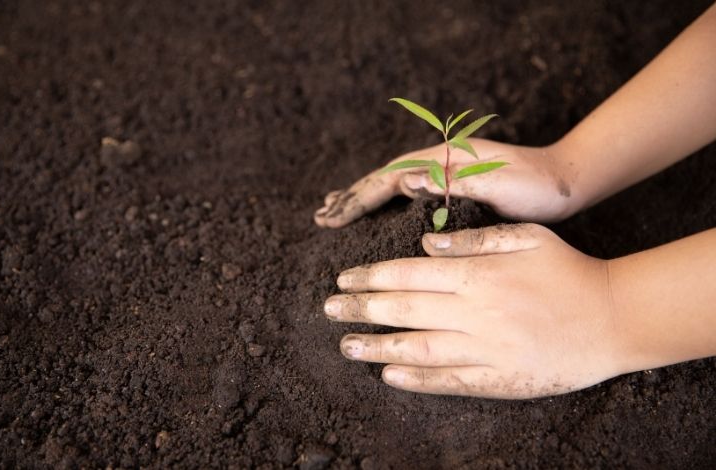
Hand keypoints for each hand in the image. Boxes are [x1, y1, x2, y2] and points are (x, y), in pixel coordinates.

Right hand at [314, 138, 576, 227]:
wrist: (566, 181)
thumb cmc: (535, 187)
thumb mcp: (497, 183)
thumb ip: (452, 181)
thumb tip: (405, 179)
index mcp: (444, 160)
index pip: (389, 178)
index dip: (358, 198)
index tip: (332, 216)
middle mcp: (439, 162)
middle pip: (383, 179)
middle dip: (352, 197)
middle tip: (321, 216)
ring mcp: (444, 172)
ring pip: (392, 184)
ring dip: (363, 198)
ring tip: (335, 209)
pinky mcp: (452, 185)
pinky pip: (409, 194)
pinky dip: (386, 201)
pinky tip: (378, 209)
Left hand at [323, 224, 624, 398]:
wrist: (614, 318)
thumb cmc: (568, 271)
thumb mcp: (526, 237)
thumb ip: (475, 239)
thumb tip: (425, 243)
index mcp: (478, 274)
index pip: (409, 274)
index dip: (371, 277)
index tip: (344, 278)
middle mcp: (475, 312)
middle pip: (404, 309)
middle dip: (361, 308)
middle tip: (329, 309)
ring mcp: (486, 348)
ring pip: (418, 346)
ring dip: (378, 347)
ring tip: (346, 345)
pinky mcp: (499, 378)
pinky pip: (449, 380)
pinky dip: (416, 379)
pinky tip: (389, 376)